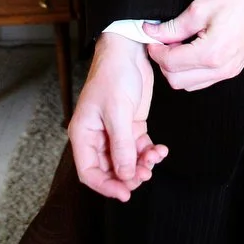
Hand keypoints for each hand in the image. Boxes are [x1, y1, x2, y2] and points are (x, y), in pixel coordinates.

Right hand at [68, 33, 168, 200]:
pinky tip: (160, 150)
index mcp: (83, 134)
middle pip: (109, 170)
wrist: (128, 50)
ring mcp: (115, 132)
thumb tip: (126, 175)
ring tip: (155, 158)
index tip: (125, 193)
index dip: (106, 186)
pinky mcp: (131, 125)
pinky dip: (149, 153)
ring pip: (127, 161)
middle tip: (145, 174)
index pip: (89, 171)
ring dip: (142, 165)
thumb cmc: (114, 74)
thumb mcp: (117, 111)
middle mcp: (97, 136)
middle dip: (128, 176)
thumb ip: (121, 146)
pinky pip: (139, 148)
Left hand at [144, 0, 243, 91]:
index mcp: (211, 53)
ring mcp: (228, 72)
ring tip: (178, 45)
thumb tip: (152, 32)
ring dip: (177, 68)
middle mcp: (220, 68)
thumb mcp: (199, 8)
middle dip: (164, 61)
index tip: (152, 38)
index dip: (155, 50)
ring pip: (188, 84)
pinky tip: (191, 51)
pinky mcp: (232, 70)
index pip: (170, 63)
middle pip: (176, 80)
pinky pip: (202, 81)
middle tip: (163, 41)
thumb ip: (173, 26)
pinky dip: (190, 71)